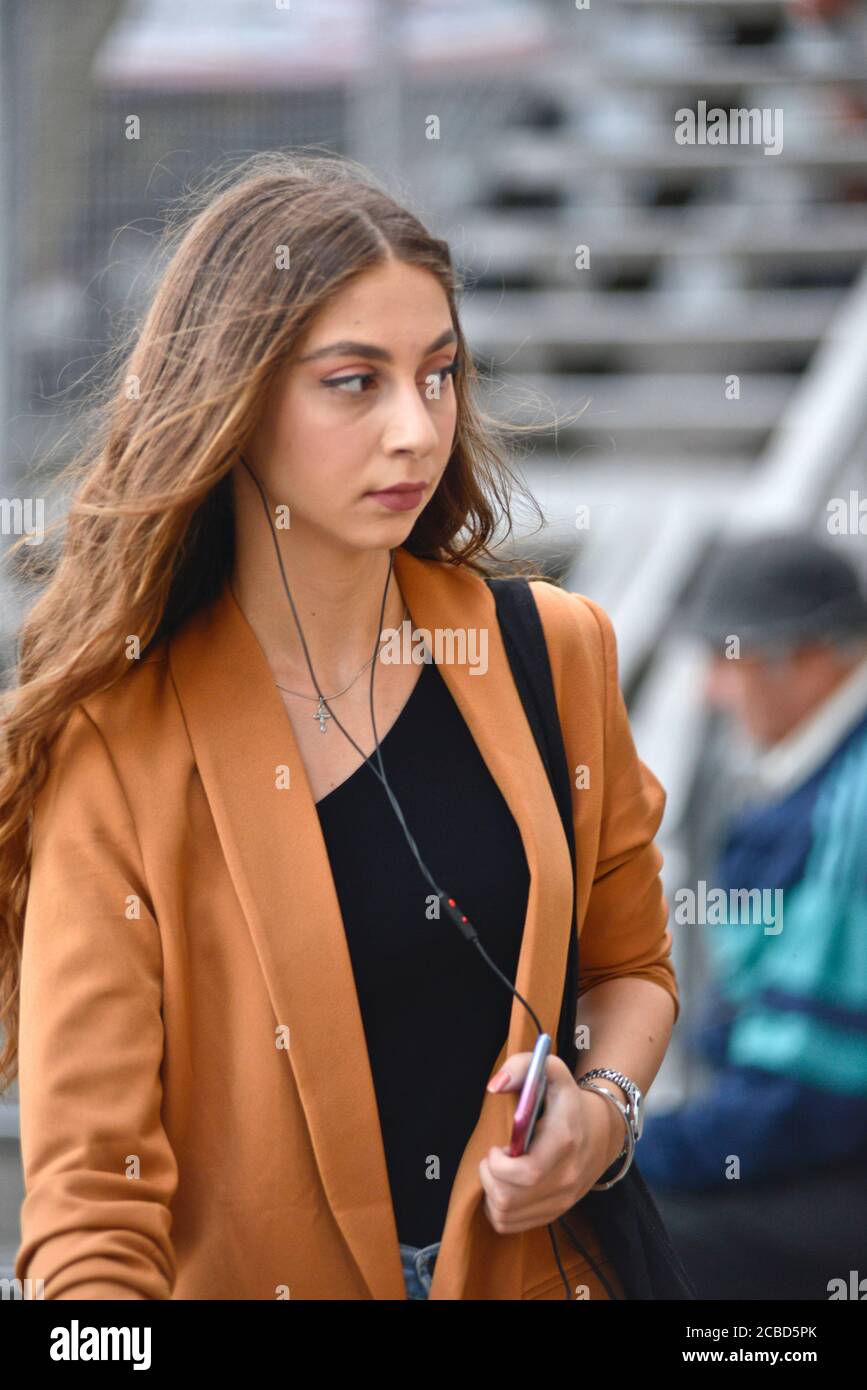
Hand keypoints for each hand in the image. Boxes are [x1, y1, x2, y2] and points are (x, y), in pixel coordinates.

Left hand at [479, 1052, 624, 1234]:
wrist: (603, 1130)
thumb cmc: (568, 1100)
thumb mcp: (551, 1071)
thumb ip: (521, 1067)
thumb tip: (494, 1086)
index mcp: (563, 1142)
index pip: (526, 1173)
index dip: (498, 1165)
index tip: (497, 1148)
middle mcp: (565, 1177)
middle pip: (509, 1198)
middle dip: (488, 1177)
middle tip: (493, 1159)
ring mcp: (562, 1199)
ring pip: (506, 1215)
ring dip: (490, 1194)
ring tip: (498, 1172)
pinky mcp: (555, 1212)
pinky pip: (512, 1225)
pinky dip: (498, 1210)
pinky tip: (504, 1187)